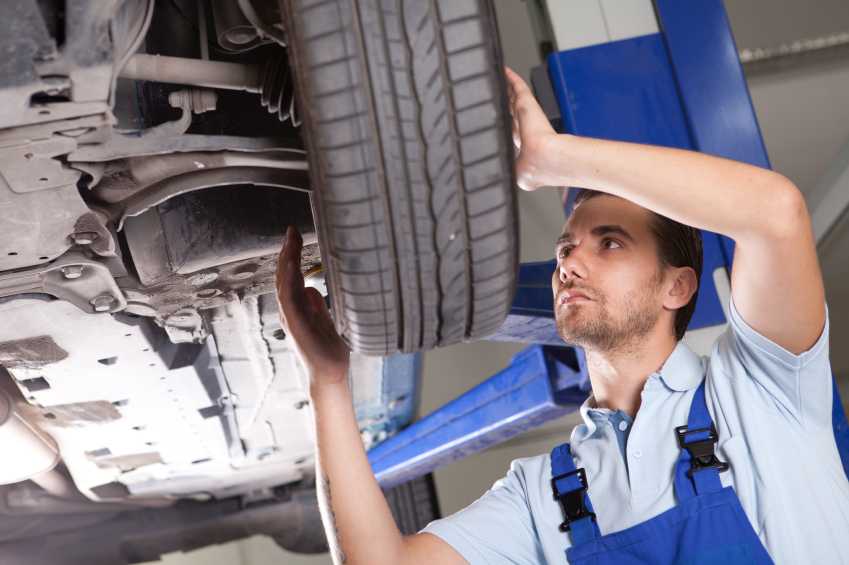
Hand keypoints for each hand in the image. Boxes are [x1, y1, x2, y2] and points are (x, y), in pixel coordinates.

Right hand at [275, 226, 349, 387]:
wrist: (331, 373)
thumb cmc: (328, 350)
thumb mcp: (325, 319)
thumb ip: (317, 304)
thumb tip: (312, 287)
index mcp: (297, 307)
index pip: (291, 275)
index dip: (291, 254)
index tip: (295, 235)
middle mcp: (291, 311)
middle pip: (284, 275)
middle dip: (287, 251)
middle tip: (292, 231)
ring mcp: (292, 318)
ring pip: (284, 284)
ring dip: (287, 261)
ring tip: (290, 241)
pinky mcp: (297, 327)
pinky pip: (289, 301)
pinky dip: (288, 282)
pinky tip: (291, 267)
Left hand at [504, 66, 559, 190]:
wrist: (543, 160)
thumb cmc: (535, 168)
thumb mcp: (519, 175)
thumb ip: (512, 171)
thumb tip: (508, 180)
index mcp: (527, 148)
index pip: (515, 132)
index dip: (510, 126)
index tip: (504, 122)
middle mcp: (526, 130)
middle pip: (513, 112)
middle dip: (508, 103)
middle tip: (501, 93)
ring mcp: (526, 115)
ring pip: (514, 98)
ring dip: (509, 89)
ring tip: (503, 80)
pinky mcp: (526, 103)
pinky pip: (517, 86)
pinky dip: (511, 78)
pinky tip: (505, 71)